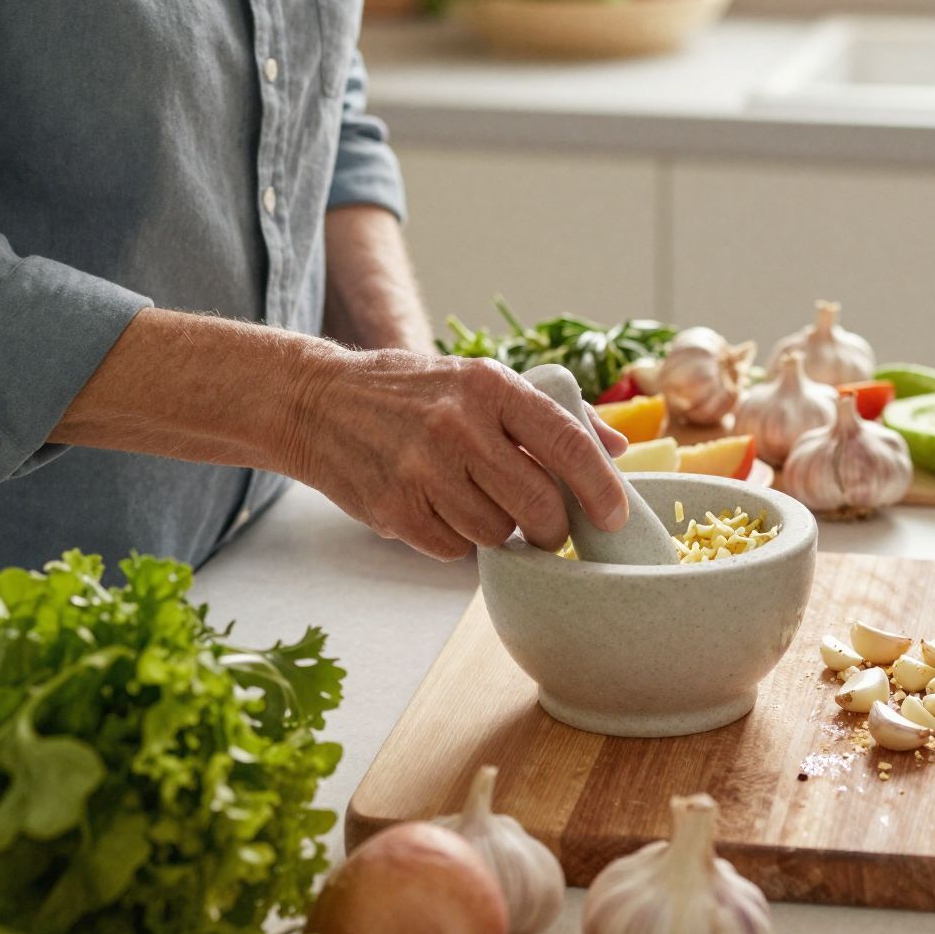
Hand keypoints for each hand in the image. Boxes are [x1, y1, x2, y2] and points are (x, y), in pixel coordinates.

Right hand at [281, 346, 629, 561]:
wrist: (318, 402)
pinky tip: (436, 507)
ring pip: (497, 534)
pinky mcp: (394, 509)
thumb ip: (551, 415)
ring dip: (497, 530)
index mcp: (491, 386)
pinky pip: (454, 551)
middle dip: (553, 528)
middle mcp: (458, 425)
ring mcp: (423, 469)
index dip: (601, 489)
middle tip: (546, 525)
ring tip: (472, 499)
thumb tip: (616, 448)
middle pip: (540, 506)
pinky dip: (455, 540)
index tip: (616, 517)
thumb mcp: (480, 382)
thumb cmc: (411, 394)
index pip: (568, 445)